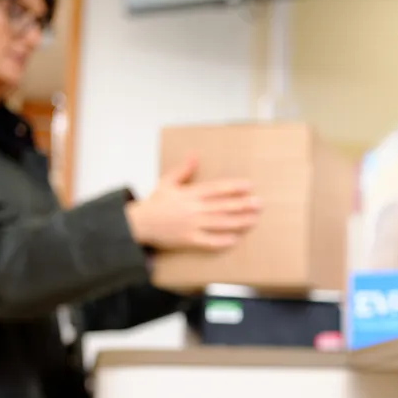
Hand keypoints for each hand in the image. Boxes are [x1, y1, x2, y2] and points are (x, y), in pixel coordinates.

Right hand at [125, 157, 260, 249]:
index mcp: (190, 194)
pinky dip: (222, 241)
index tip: (249, 186)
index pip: (216, 189)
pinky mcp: (188, 240)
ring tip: (254, 220)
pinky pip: (208, 242)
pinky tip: (235, 240)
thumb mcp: (167, 183)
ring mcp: (192, 225)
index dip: (233, 187)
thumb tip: (194, 155)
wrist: (139, 224)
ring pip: (220, 223)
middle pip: (222, 206)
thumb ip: (183, 170)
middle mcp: (193, 209)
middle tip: (259, 203)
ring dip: (238, 222)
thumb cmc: (155, 204)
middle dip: (242, 205)